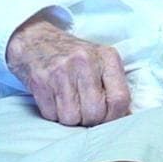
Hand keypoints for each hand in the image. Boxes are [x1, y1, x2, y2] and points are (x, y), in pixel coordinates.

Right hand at [5, 12, 131, 126]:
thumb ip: (115, 86)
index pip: (120, 99)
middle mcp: (85, 61)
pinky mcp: (41, 81)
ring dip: (70, 119)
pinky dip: (54, 114)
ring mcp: (61, 70)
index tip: (108, 118)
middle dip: (90, 120)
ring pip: (71, 118)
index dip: (115, 117)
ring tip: (69, 104)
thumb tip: (126, 116)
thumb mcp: (101, 61)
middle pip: (95, 112)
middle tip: (85, 112)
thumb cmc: (74, 56)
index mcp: (106, 57)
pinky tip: (55, 100)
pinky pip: (51, 115)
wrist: (36, 41)